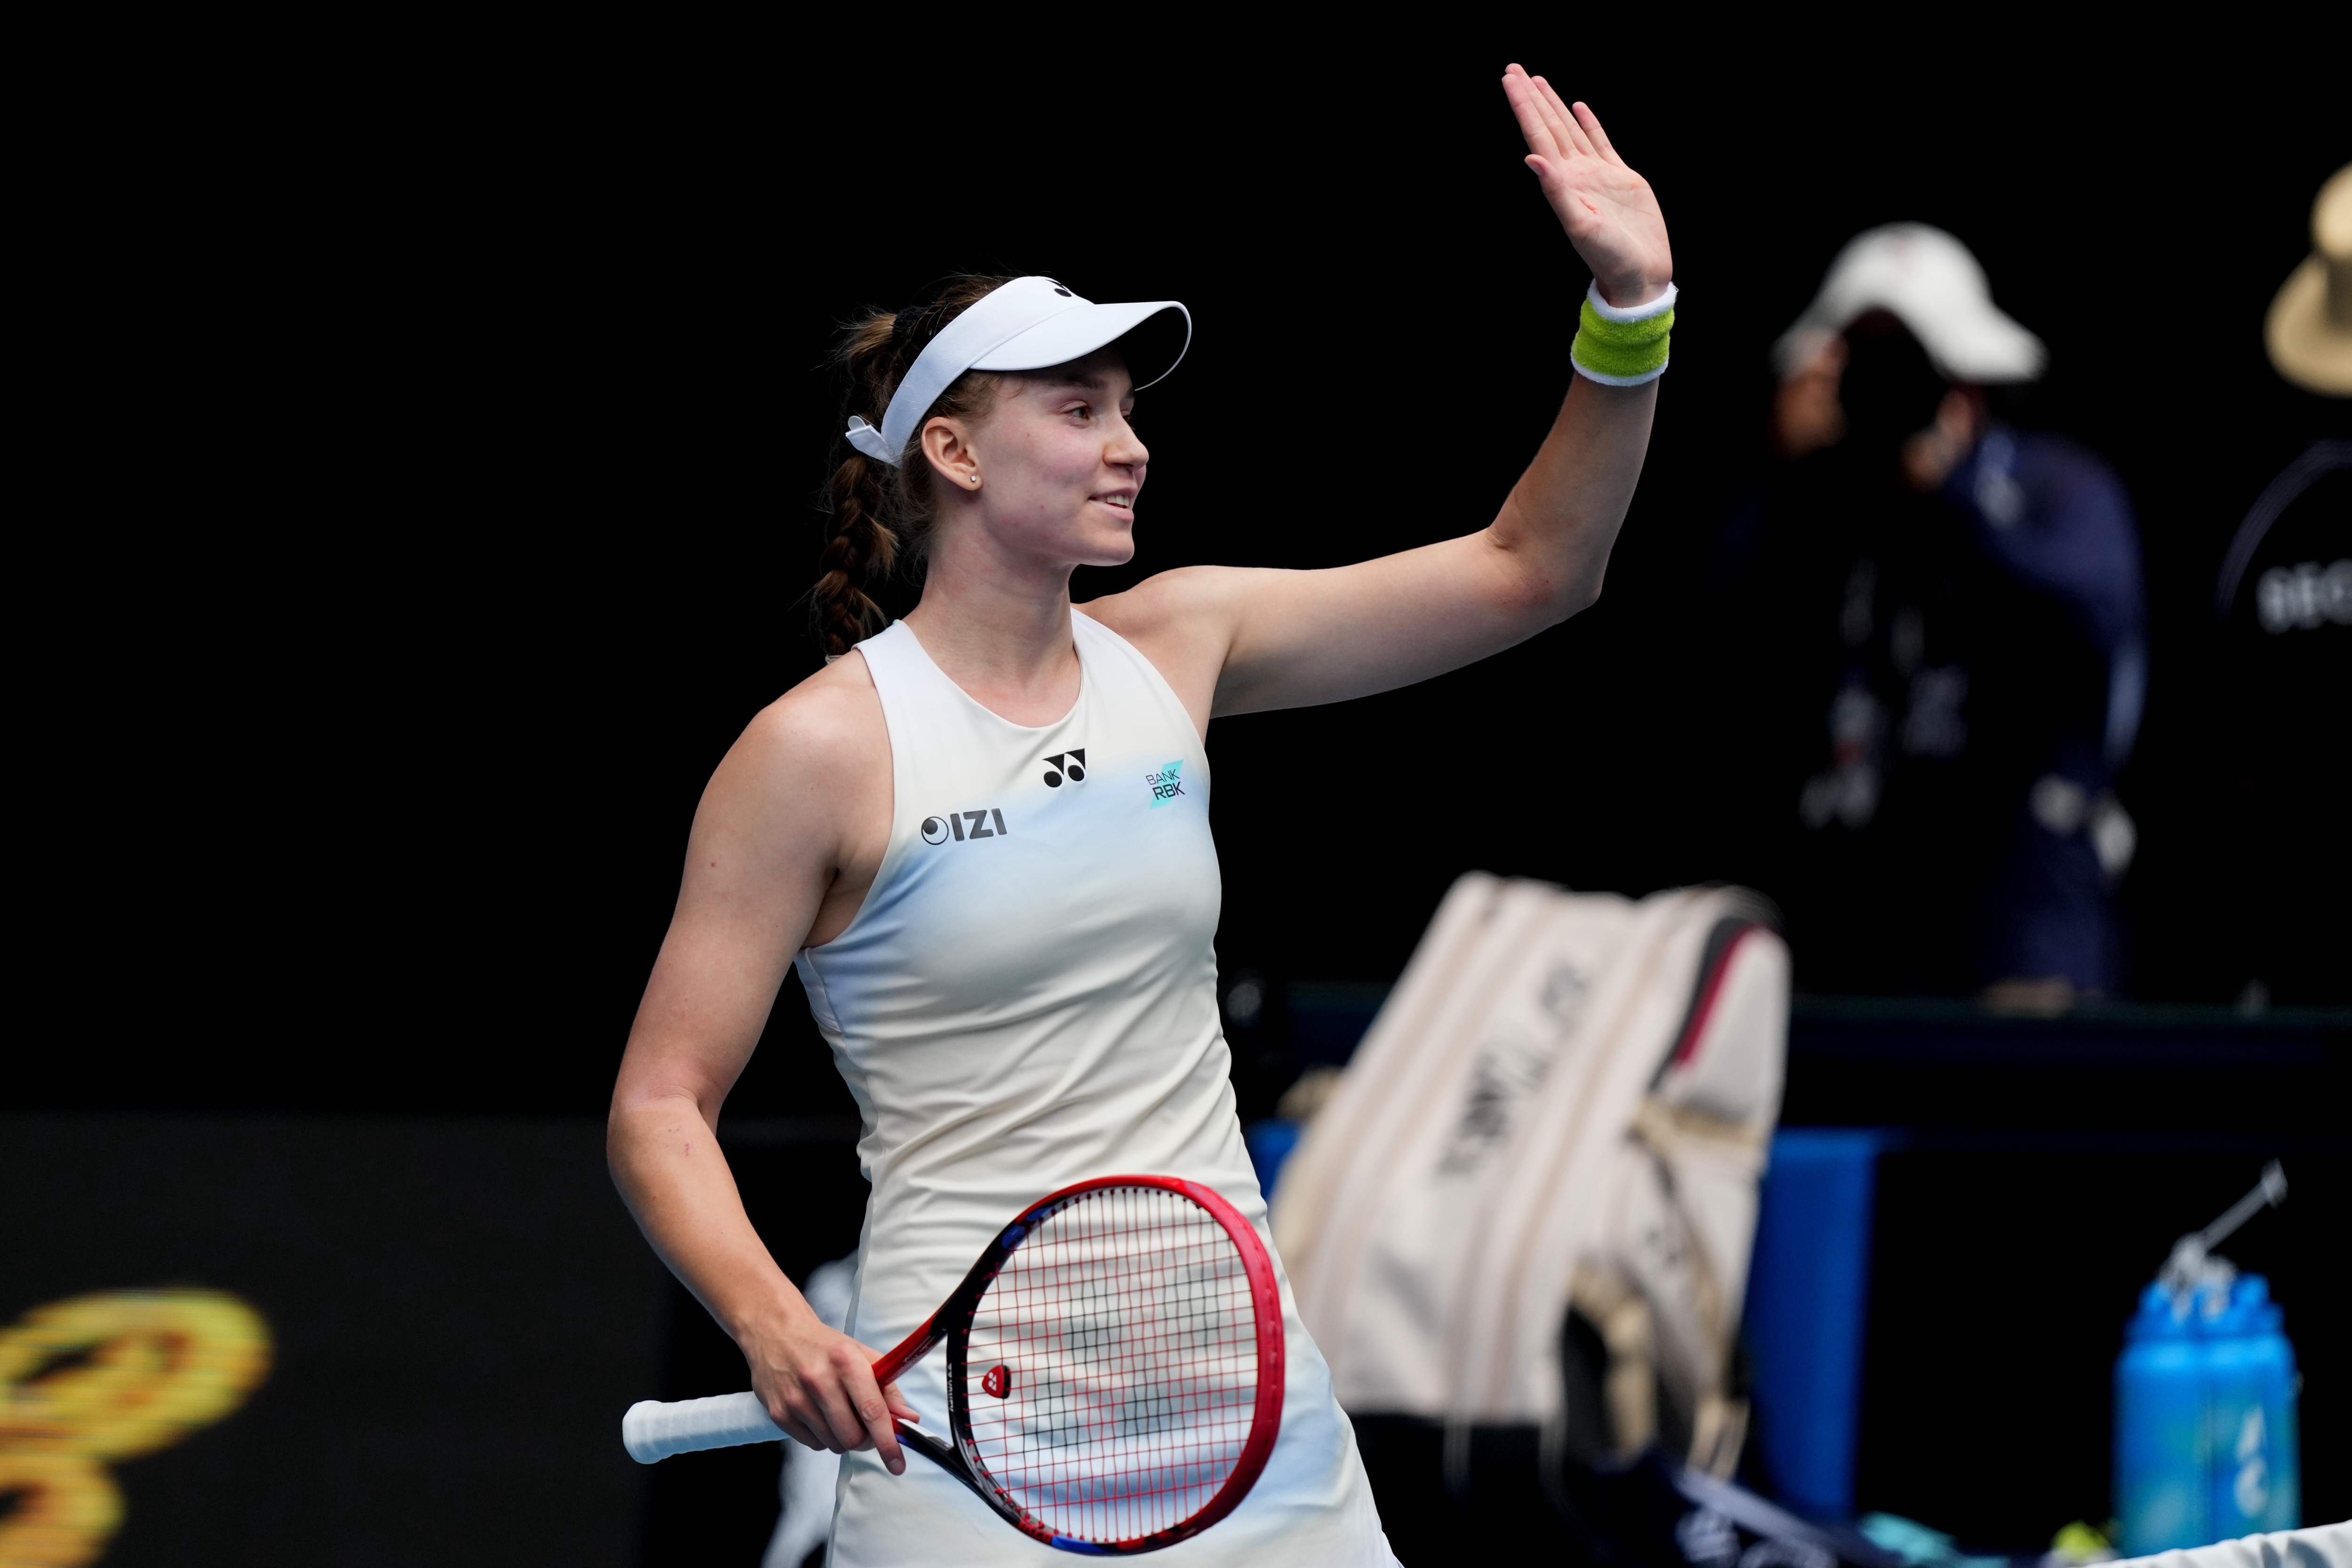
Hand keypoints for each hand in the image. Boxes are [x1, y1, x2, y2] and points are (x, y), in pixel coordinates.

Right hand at [744, 1306, 922, 1475]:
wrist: (775, 1333)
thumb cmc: (824, 1347)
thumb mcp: (861, 1355)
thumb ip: (888, 1388)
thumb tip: (909, 1418)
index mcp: (846, 1361)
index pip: (872, 1410)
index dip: (888, 1441)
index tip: (897, 1463)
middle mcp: (819, 1380)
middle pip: (852, 1436)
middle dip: (865, 1441)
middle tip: (866, 1428)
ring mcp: (796, 1398)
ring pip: (833, 1444)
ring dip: (843, 1438)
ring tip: (839, 1414)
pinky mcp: (779, 1413)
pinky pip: (813, 1444)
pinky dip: (823, 1438)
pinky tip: (819, 1415)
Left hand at [1501, 65, 1671, 308]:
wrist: (1638, 275)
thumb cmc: (1609, 257)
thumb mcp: (1580, 225)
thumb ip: (1556, 191)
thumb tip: (1530, 158)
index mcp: (1563, 182)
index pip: (1537, 135)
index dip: (1523, 106)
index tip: (1509, 79)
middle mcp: (1575, 174)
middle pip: (1549, 126)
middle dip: (1532, 97)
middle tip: (1513, 69)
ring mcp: (1597, 174)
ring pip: (1570, 129)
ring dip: (1554, 106)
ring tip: (1539, 81)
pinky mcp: (1620, 178)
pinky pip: (1600, 142)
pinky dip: (1589, 123)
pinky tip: (1579, 107)